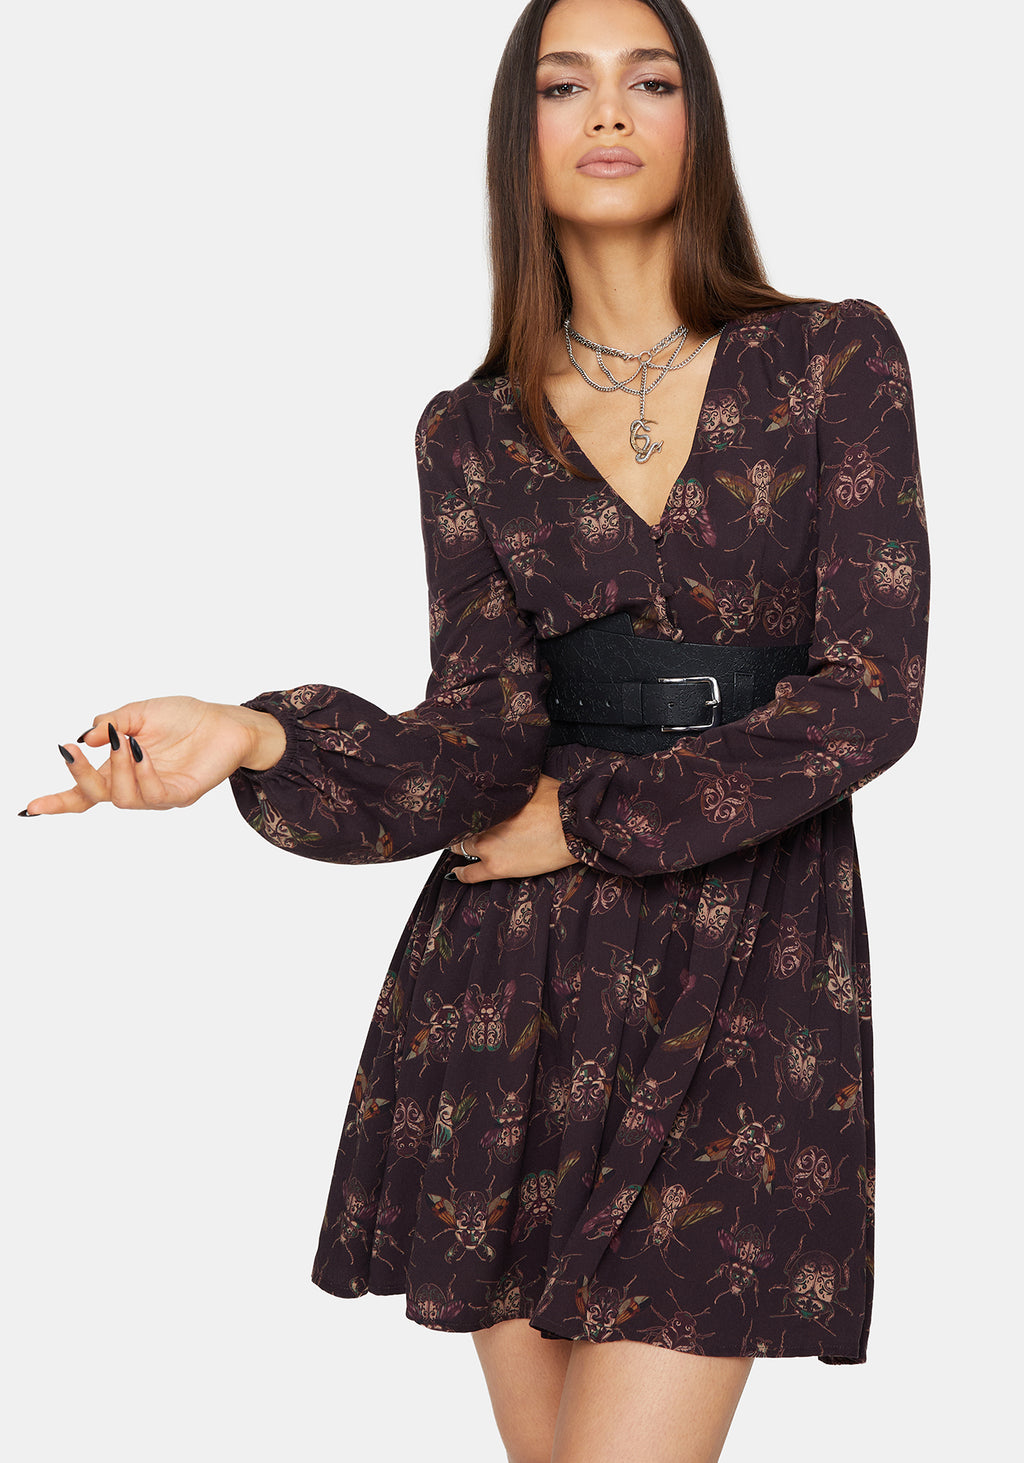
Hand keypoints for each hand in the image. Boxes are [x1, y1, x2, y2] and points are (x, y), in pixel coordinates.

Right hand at [19, 697, 286, 815]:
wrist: (226, 719)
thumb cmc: (184, 717)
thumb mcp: (139, 711)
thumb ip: (110, 722)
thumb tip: (86, 738)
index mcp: (120, 769)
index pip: (84, 792)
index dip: (57, 802)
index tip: (29, 808)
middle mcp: (135, 785)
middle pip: (96, 796)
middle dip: (79, 776)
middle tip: (71, 751)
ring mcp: (158, 793)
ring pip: (122, 797)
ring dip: (115, 767)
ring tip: (122, 740)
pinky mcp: (181, 794)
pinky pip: (154, 794)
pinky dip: (141, 771)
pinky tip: (141, 750)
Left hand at [447, 774, 577, 881]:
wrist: (572, 826)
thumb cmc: (557, 802)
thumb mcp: (531, 781)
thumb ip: (513, 782)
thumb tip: (508, 772)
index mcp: (490, 803)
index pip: (465, 807)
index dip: (465, 810)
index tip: (466, 810)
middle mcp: (483, 824)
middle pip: (461, 827)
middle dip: (462, 827)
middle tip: (463, 828)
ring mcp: (487, 847)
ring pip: (461, 848)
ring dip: (461, 847)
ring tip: (459, 847)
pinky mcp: (496, 867)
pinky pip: (469, 874)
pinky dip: (461, 873)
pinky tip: (455, 872)